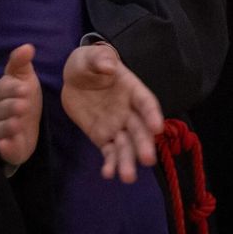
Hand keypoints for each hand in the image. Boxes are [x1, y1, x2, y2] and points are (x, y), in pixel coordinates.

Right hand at [0, 44, 40, 169]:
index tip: (25, 87)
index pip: (0, 90)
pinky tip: (5, 145)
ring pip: (0, 128)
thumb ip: (21, 62)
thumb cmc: (23, 95)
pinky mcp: (7, 146)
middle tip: (24, 105)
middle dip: (10, 107)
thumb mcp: (24, 76)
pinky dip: (4, 147)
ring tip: (19, 123)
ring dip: (8, 126)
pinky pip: (2, 147)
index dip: (11, 89)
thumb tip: (27, 46)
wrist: (29, 122)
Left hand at [61, 44, 162, 183]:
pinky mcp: (103, 137)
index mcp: (133, 90)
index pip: (146, 103)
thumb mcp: (91, 57)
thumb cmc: (89, 63)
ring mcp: (117, 126)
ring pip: (126, 146)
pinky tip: (108, 174)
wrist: (75, 78)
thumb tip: (108, 66)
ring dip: (128, 161)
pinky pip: (109, 152)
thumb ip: (100, 59)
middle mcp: (130, 111)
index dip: (152, 114)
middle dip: (144, 144)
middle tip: (147, 160)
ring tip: (127, 177)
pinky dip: (110, 163)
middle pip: (140, 130)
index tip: (157, 127)